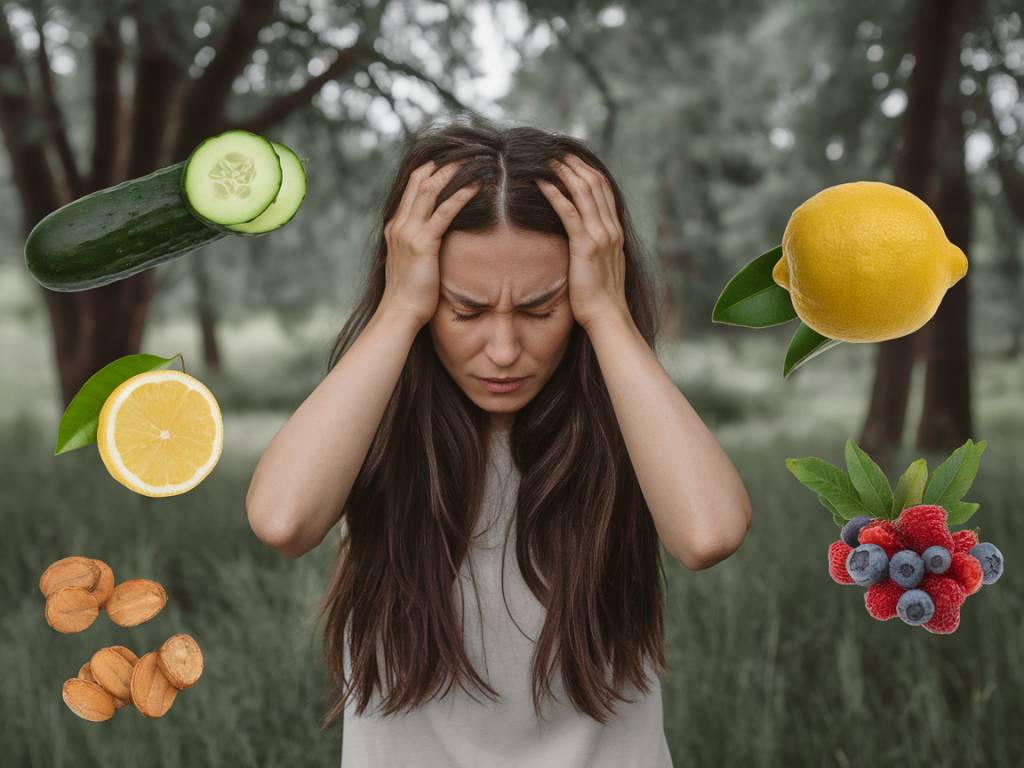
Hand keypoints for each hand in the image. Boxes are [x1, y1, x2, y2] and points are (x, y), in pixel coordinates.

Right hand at [380, 159, 481, 326]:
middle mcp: (400, 224)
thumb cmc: (410, 294)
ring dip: (455, 172)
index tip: (454, 158)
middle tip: (469, 151)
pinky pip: (444, 212)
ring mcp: (409, 232)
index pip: (413, 185)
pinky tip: (478, 186)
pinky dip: (461, 196)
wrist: (400, 313)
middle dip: (445, 162)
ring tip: (476, 160)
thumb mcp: (412, 262)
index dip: (432, 167)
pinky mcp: (422, 244)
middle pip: (421, 179)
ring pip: (431, 189)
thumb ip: (422, 244)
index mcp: (396, 226)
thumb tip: (438, 238)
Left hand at [534, 154, 629, 331]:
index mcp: (614, 231)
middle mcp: (610, 228)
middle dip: (575, 165)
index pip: (603, 190)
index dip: (587, 171)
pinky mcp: (585, 246)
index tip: (571, 159)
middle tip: (556, 152)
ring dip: (564, 173)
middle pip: (594, 184)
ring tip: (547, 160)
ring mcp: (600, 236)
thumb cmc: (599, 296)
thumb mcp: (600, 265)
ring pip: (583, 192)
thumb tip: (582, 240)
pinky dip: (555, 195)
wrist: (607, 315)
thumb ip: (594, 247)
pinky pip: (569, 213)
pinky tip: (542, 184)